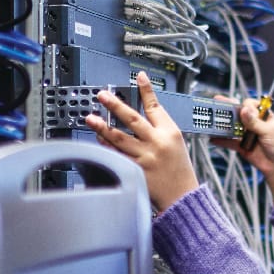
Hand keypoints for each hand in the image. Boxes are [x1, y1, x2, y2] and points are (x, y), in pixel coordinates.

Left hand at [84, 71, 199, 211]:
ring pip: (120, 137)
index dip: (146, 90)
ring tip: (90, 118)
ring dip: (103, 126)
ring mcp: (145, 157)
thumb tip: (140, 114)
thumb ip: (159, 128)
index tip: (138, 76)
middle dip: (115, 105)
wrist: (183, 197)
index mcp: (170, 133)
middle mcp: (157, 143)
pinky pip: (117, 156)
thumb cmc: (180, 170)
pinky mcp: (136, 171)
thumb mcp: (176, 143)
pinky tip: (98, 139)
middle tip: (102, 95)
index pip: (156, 107)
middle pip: (132, 119)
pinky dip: (106, 147)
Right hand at [211, 99, 273, 202]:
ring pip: (231, 126)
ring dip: (222, 124)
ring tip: (212, 121)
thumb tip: (245, 110)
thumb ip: (255, 122)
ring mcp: (245, 133)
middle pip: (238, 113)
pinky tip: (213, 138)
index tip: (242, 110)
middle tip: (216, 104)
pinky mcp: (240, 145)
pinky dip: (221, 140)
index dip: (245, 106)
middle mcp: (253, 122)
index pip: (250, 105)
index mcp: (263, 115)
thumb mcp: (269, 132)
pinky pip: (229, 141)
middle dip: (227, 109)